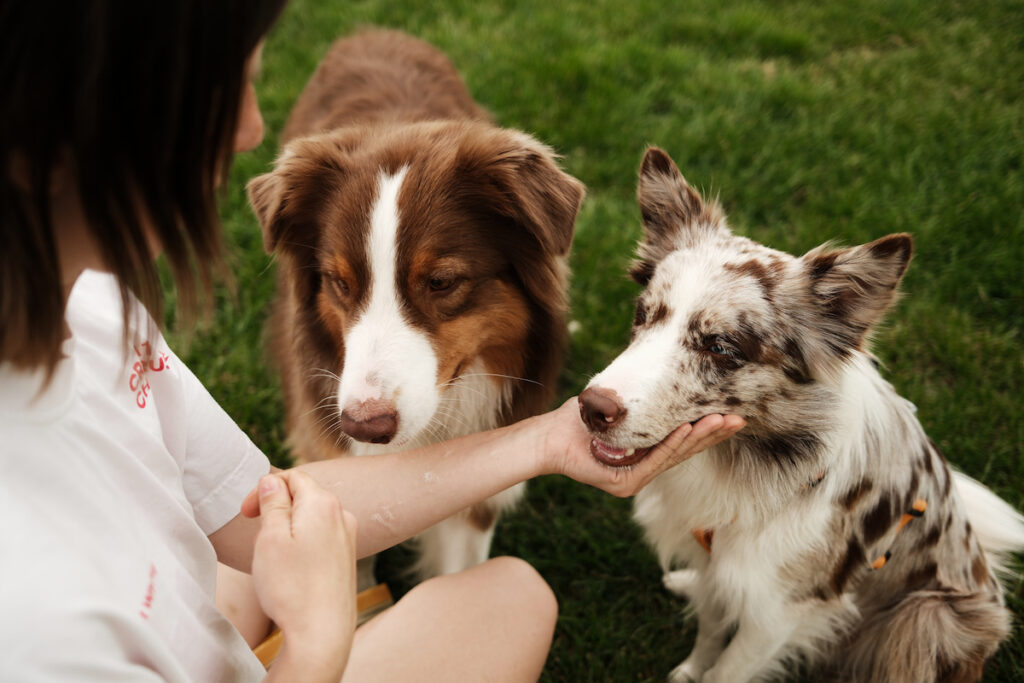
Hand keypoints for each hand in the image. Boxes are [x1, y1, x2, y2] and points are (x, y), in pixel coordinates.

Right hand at [250, 471, 356, 679]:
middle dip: (276, 508)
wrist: (322, 633)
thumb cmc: (292, 587)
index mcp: (323, 503)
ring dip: (289, 527)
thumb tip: (273, 480)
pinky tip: (292, 568)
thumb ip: (273, 502)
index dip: (264, 490)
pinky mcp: (347, 558)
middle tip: (258, 536)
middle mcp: (342, 514)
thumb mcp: (270, 538)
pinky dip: (303, 543)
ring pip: (312, 518)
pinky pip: (321, 537)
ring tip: (274, 556)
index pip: (292, 476)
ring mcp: (348, 537)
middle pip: (304, 495)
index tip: (246, 514)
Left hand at [540, 398, 744, 496]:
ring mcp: (636, 479)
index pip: (683, 442)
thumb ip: (640, 400)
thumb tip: (662, 372)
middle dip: (713, 433)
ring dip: (699, 436)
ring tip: (720, 421)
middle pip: (686, 451)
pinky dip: (673, 444)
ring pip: (675, 455)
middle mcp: (644, 469)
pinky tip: (688, 429)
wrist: (548, 435)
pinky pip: (654, 461)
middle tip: (739, 419)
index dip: (707, 429)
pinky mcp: (625, 484)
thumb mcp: (616, 405)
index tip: (730, 413)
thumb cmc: (578, 418)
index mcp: (645, 454)